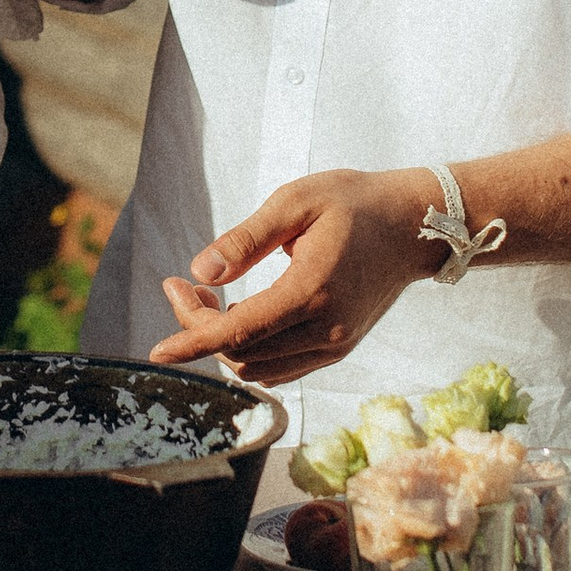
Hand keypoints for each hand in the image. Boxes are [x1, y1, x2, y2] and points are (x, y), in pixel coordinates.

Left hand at [147, 166, 437, 383]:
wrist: (415, 224)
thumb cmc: (354, 203)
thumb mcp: (296, 202)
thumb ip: (246, 239)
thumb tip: (200, 272)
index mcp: (312, 291)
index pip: (238, 332)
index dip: (192, 342)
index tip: (156, 351)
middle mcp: (326, 329)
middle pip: (242, 354)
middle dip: (200, 329)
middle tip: (184, 287)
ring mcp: (335, 344)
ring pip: (259, 369)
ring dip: (223, 344)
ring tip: (206, 299)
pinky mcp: (339, 347)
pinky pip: (281, 367)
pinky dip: (250, 350)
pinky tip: (239, 314)